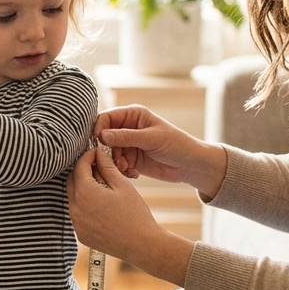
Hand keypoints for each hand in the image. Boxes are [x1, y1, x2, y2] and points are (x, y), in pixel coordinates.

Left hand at [66, 146, 192, 284]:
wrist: (142, 245)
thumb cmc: (135, 214)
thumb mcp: (122, 185)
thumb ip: (107, 166)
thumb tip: (99, 153)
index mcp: (85, 193)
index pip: (79, 166)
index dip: (88, 156)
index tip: (97, 153)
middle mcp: (75, 208)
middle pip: (72, 181)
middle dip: (83, 171)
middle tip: (100, 168)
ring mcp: (76, 223)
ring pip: (74, 198)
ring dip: (84, 189)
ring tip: (105, 188)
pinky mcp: (80, 234)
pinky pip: (78, 214)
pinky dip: (86, 206)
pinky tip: (103, 206)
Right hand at [95, 105, 227, 198]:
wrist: (190, 165)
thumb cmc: (176, 145)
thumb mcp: (151, 139)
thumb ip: (126, 137)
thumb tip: (101, 135)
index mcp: (133, 115)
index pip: (107, 117)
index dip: (99, 128)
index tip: (99, 141)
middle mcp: (128, 128)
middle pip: (104, 137)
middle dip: (107, 150)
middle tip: (118, 161)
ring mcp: (129, 144)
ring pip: (109, 153)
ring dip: (115, 163)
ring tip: (128, 169)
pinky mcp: (131, 159)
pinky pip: (117, 164)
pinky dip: (122, 170)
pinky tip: (134, 174)